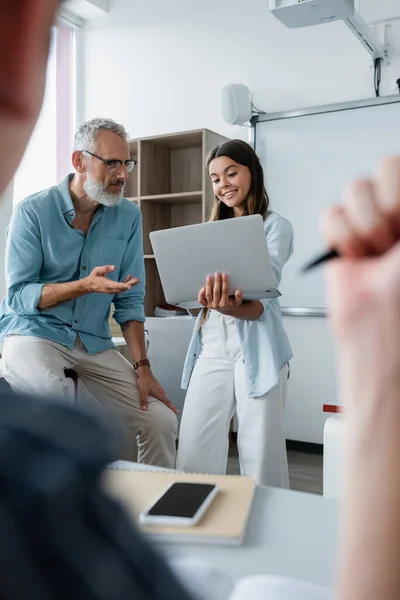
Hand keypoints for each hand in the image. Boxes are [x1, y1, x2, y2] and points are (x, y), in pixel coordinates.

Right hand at [85, 265, 138, 294]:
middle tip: (137, 280)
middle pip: (122, 288)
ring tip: (136, 280)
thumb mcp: (97, 270)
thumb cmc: (93, 277)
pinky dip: (126, 284)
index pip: (116, 285)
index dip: (124, 286)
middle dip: (130, 284)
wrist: (89, 285)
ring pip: (122, 289)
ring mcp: (111, 291)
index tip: (130, 286)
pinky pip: (121, 288)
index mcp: (106, 284)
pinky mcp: (112, 290)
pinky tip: (129, 278)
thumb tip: (114, 267)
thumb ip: (105, 268)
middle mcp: (110, 289)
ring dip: (130, 284)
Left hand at [137, 368, 177, 413]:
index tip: (176, 411)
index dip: (172, 407)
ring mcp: (159, 388)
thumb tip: (144, 408)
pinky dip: (163, 398)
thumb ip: (143, 400)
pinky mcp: (157, 387)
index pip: (167, 401)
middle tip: (174, 411)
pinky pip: (162, 394)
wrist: (144, 372)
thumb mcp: (143, 391)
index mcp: (159, 392)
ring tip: (168, 407)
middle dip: (171, 406)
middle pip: (167, 400)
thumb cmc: (144, 380)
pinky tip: (160, 399)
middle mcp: (160, 391)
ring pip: (165, 397)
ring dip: (167, 402)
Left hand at [198, 273, 242, 310]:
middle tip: (217, 273)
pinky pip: (201, 300)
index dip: (225, 282)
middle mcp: (217, 305)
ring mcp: (210, 305)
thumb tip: (238, 291)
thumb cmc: (231, 303)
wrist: (225, 310)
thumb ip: (239, 297)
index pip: (225, 291)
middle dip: (217, 281)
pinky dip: (201, 294)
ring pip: (208, 294)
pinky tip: (203, 287)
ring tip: (209, 277)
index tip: (224, 274)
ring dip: (208, 285)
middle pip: (216, 291)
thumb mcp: (237, 302)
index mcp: (225, 304)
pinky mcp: (206, 305)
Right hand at [321, 157, 399, 400]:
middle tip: (391, 238)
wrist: (377, 323)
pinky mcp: (340, 236)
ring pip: (355, 188)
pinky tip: (355, 256)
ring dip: (365, 226)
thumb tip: (393, 186)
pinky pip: (331, 214)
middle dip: (386, 206)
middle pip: (384, 169)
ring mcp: (369, 222)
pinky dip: (341, 236)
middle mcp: (395, 213)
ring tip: (374, 252)